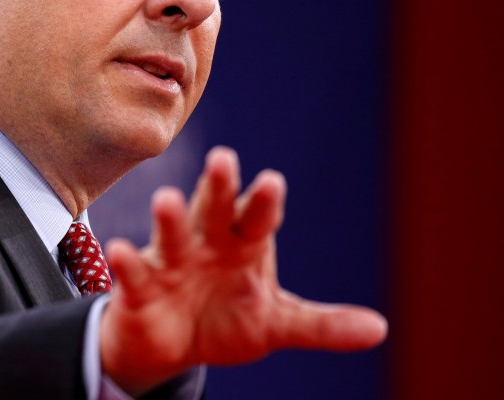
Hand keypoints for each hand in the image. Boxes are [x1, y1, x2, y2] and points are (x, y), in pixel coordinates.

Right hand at [98, 146, 387, 395]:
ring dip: (170, 218)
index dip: (263, 201)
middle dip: (217, 186)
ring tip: (167, 201)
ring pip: (171, 233)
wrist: (172, 343)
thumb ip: (321, 325)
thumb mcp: (276, 323)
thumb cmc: (227, 319)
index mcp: (243, 243)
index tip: (271, 182)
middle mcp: (206, 241)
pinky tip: (121, 250)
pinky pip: (134, 271)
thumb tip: (381, 330)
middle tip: (223, 160)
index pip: (256, 217)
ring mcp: (171, 260)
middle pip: (213, 208)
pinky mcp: (139, 284)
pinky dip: (127, 262)